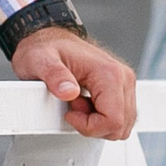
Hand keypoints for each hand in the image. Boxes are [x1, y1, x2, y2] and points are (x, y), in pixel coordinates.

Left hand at [10, 28, 136, 139]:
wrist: (49, 39)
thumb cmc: (46, 48)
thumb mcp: (41, 61)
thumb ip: (55, 76)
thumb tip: (69, 92)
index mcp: (109, 72)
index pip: (113, 120)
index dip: (89, 126)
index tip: (69, 114)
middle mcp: (122, 77)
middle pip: (120, 125)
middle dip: (93, 125)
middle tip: (73, 106)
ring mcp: (124, 83)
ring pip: (121, 124)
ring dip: (96, 122)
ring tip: (77, 103)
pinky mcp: (120, 89)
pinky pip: (117, 117)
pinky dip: (100, 118)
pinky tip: (84, 104)